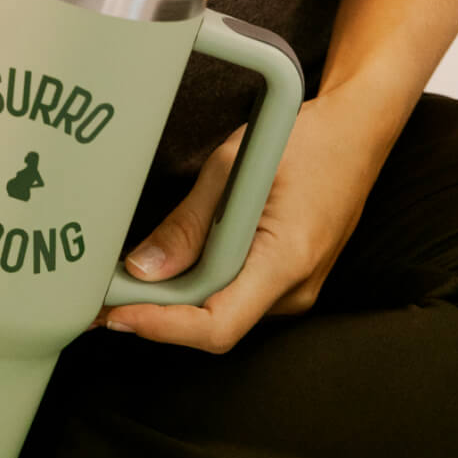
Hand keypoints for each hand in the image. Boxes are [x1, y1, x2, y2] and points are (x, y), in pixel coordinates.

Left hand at [95, 85, 398, 352]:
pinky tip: (167, 265)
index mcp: (287, 261)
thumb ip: (188, 224)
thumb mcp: (230, 168)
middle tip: (100, 296)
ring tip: (122, 279)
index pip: (217, 326)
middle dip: (154, 312)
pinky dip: (197, 283)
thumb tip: (144, 269)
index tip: (115, 315)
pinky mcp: (287, 277)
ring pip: (222, 309)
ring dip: (173, 297)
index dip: (161, 327)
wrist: (357, 130)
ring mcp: (295, 287)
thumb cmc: (303, 138)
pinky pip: (235, 292)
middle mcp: (295, 288)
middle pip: (213, 322)